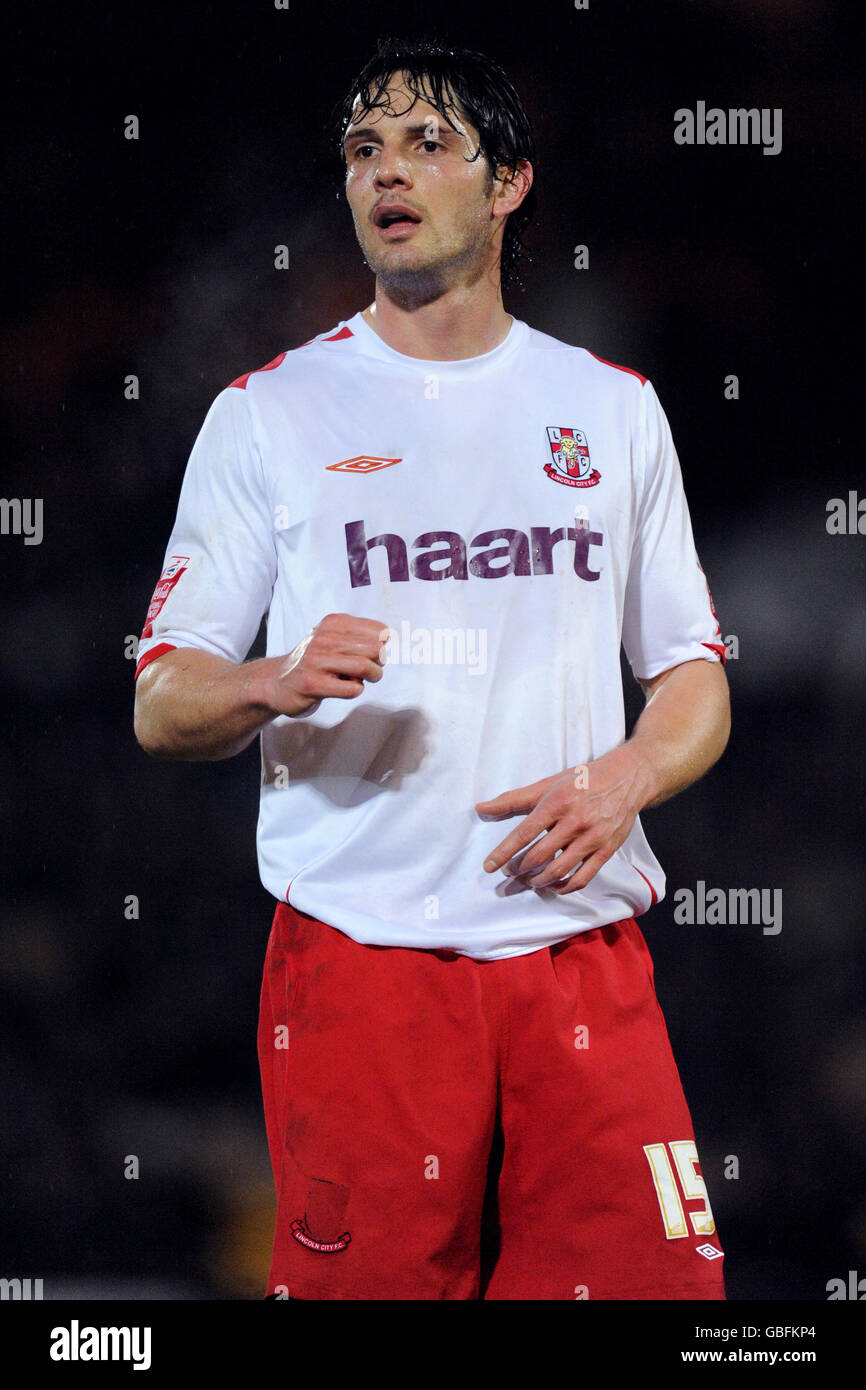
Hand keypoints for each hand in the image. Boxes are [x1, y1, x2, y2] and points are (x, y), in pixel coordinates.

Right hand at [264, 613, 389, 716]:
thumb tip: (388, 638)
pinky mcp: (314, 684)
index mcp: (333, 623)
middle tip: (370, 669)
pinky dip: (356, 690)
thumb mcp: (333, 638)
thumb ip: (360, 635)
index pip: (379, 630)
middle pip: (375, 649)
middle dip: (379, 663)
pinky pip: (352, 689)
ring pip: (365, 667)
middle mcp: (325, 638)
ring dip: (371, 677)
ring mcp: (317, 661)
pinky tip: (344, 688)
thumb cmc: (313, 661)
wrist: (278, 681)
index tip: (373, 652)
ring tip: (362, 679)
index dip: (382, 645)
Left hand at [474, 744, 654, 893]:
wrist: (626, 779)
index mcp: (557, 803)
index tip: (489, 866)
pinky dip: (566, 887)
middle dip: (519, 868)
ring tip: (529, 880)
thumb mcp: (547, 784)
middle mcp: (575, 821)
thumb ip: (514, 799)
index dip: (504, 852)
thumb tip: (481, 807)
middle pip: (540, 855)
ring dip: (539, 880)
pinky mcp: (606, 850)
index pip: (524, 833)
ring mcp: (592, 837)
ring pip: (560, 870)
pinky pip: (584, 877)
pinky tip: (554, 885)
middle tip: (510, 873)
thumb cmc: (583, 780)